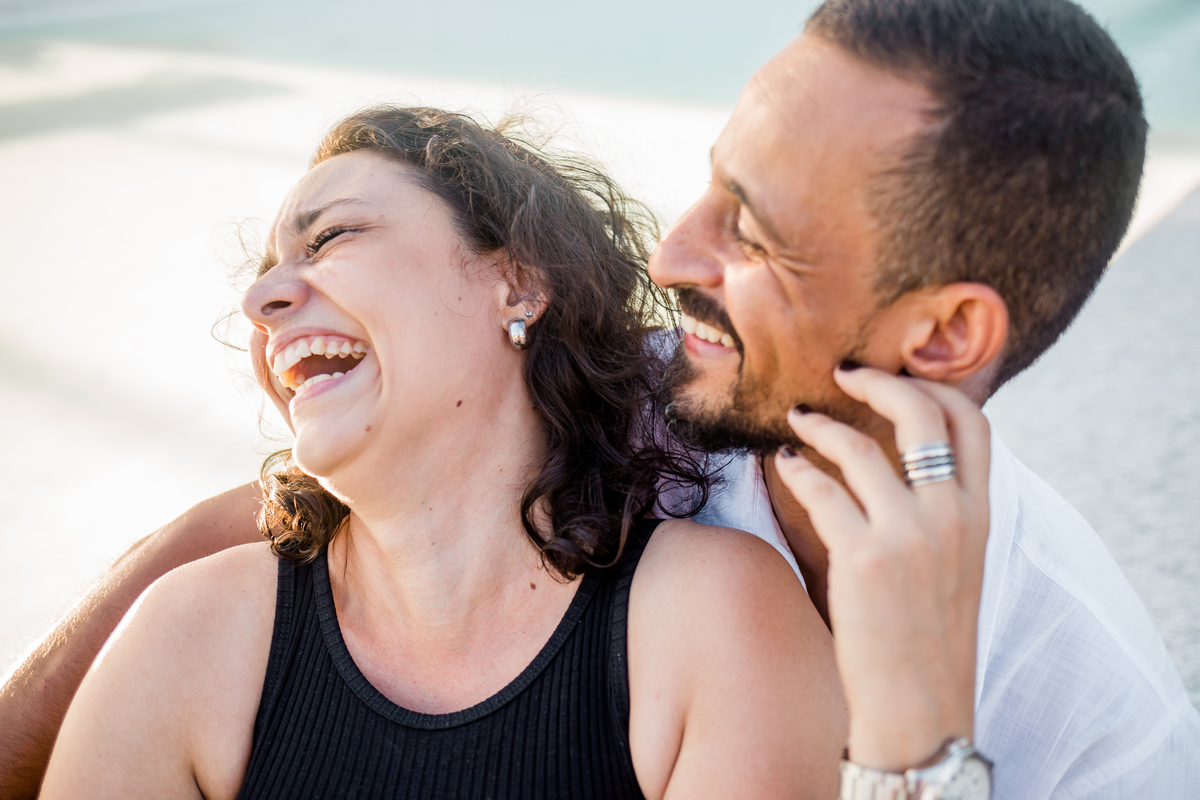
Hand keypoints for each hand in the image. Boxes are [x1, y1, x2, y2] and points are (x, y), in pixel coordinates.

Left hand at [773, 366, 990, 770]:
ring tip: (799, 420)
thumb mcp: (960, 565)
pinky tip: (786, 464)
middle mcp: (952, 516)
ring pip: (860, 448)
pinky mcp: (863, 558)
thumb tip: (909, 464)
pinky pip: (821, 490)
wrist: (921, 705)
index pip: (975, 422)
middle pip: (922, 415)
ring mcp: (908, 535)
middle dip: (878, 382)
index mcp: (980, 514)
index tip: (897, 377)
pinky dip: (798, 469)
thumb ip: (944, 511)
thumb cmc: (930, 635)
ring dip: (822, 425)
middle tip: (843, 372)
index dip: (935, 387)